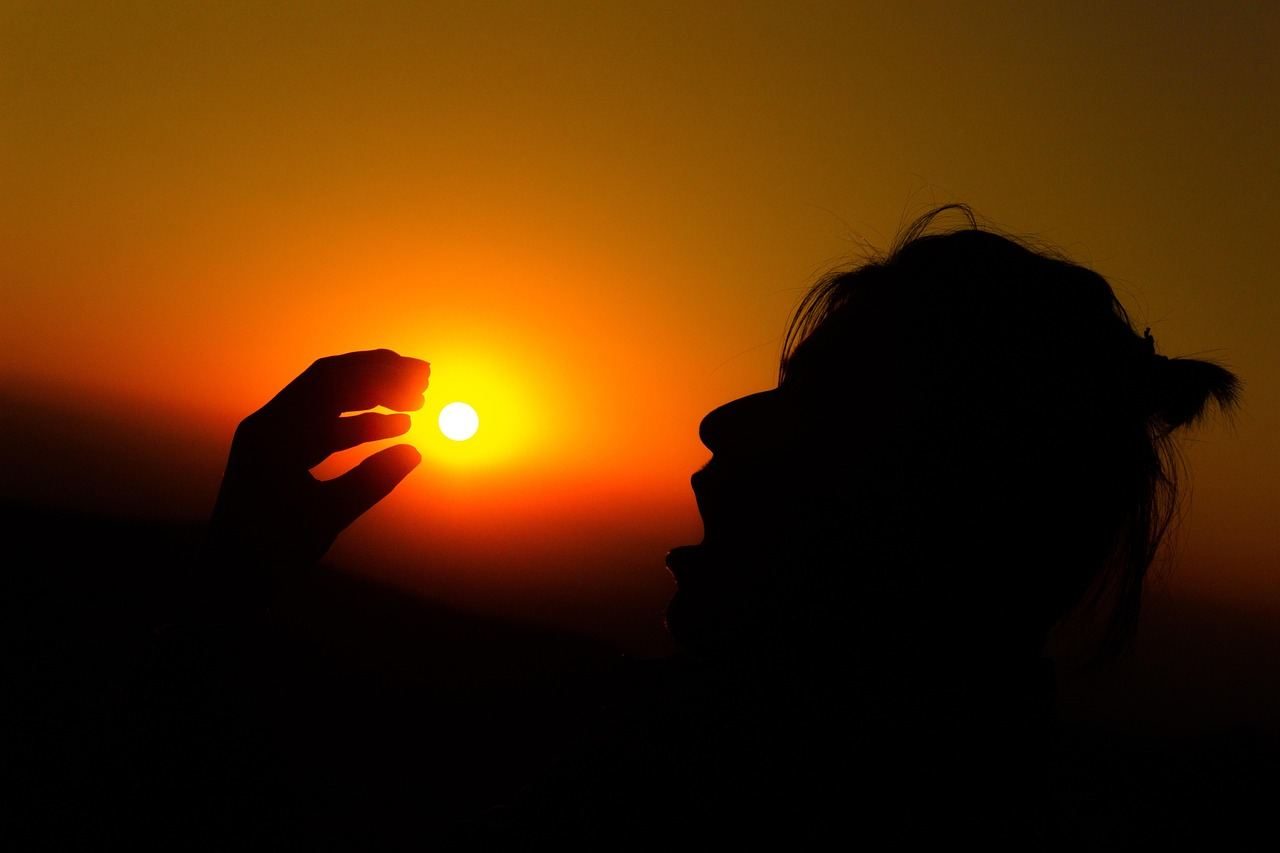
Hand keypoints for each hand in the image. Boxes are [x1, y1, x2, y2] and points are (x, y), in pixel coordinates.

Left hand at [206, 349, 429, 570]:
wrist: (225, 585)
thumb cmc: (268, 554)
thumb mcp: (325, 518)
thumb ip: (370, 481)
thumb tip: (415, 452)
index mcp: (274, 432)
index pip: (332, 381)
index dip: (380, 372)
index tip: (420, 376)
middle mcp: (270, 426)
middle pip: (330, 383)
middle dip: (378, 377)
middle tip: (424, 379)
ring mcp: (273, 441)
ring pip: (329, 405)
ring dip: (371, 399)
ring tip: (416, 402)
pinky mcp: (279, 459)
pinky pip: (324, 429)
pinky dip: (358, 425)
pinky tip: (393, 429)